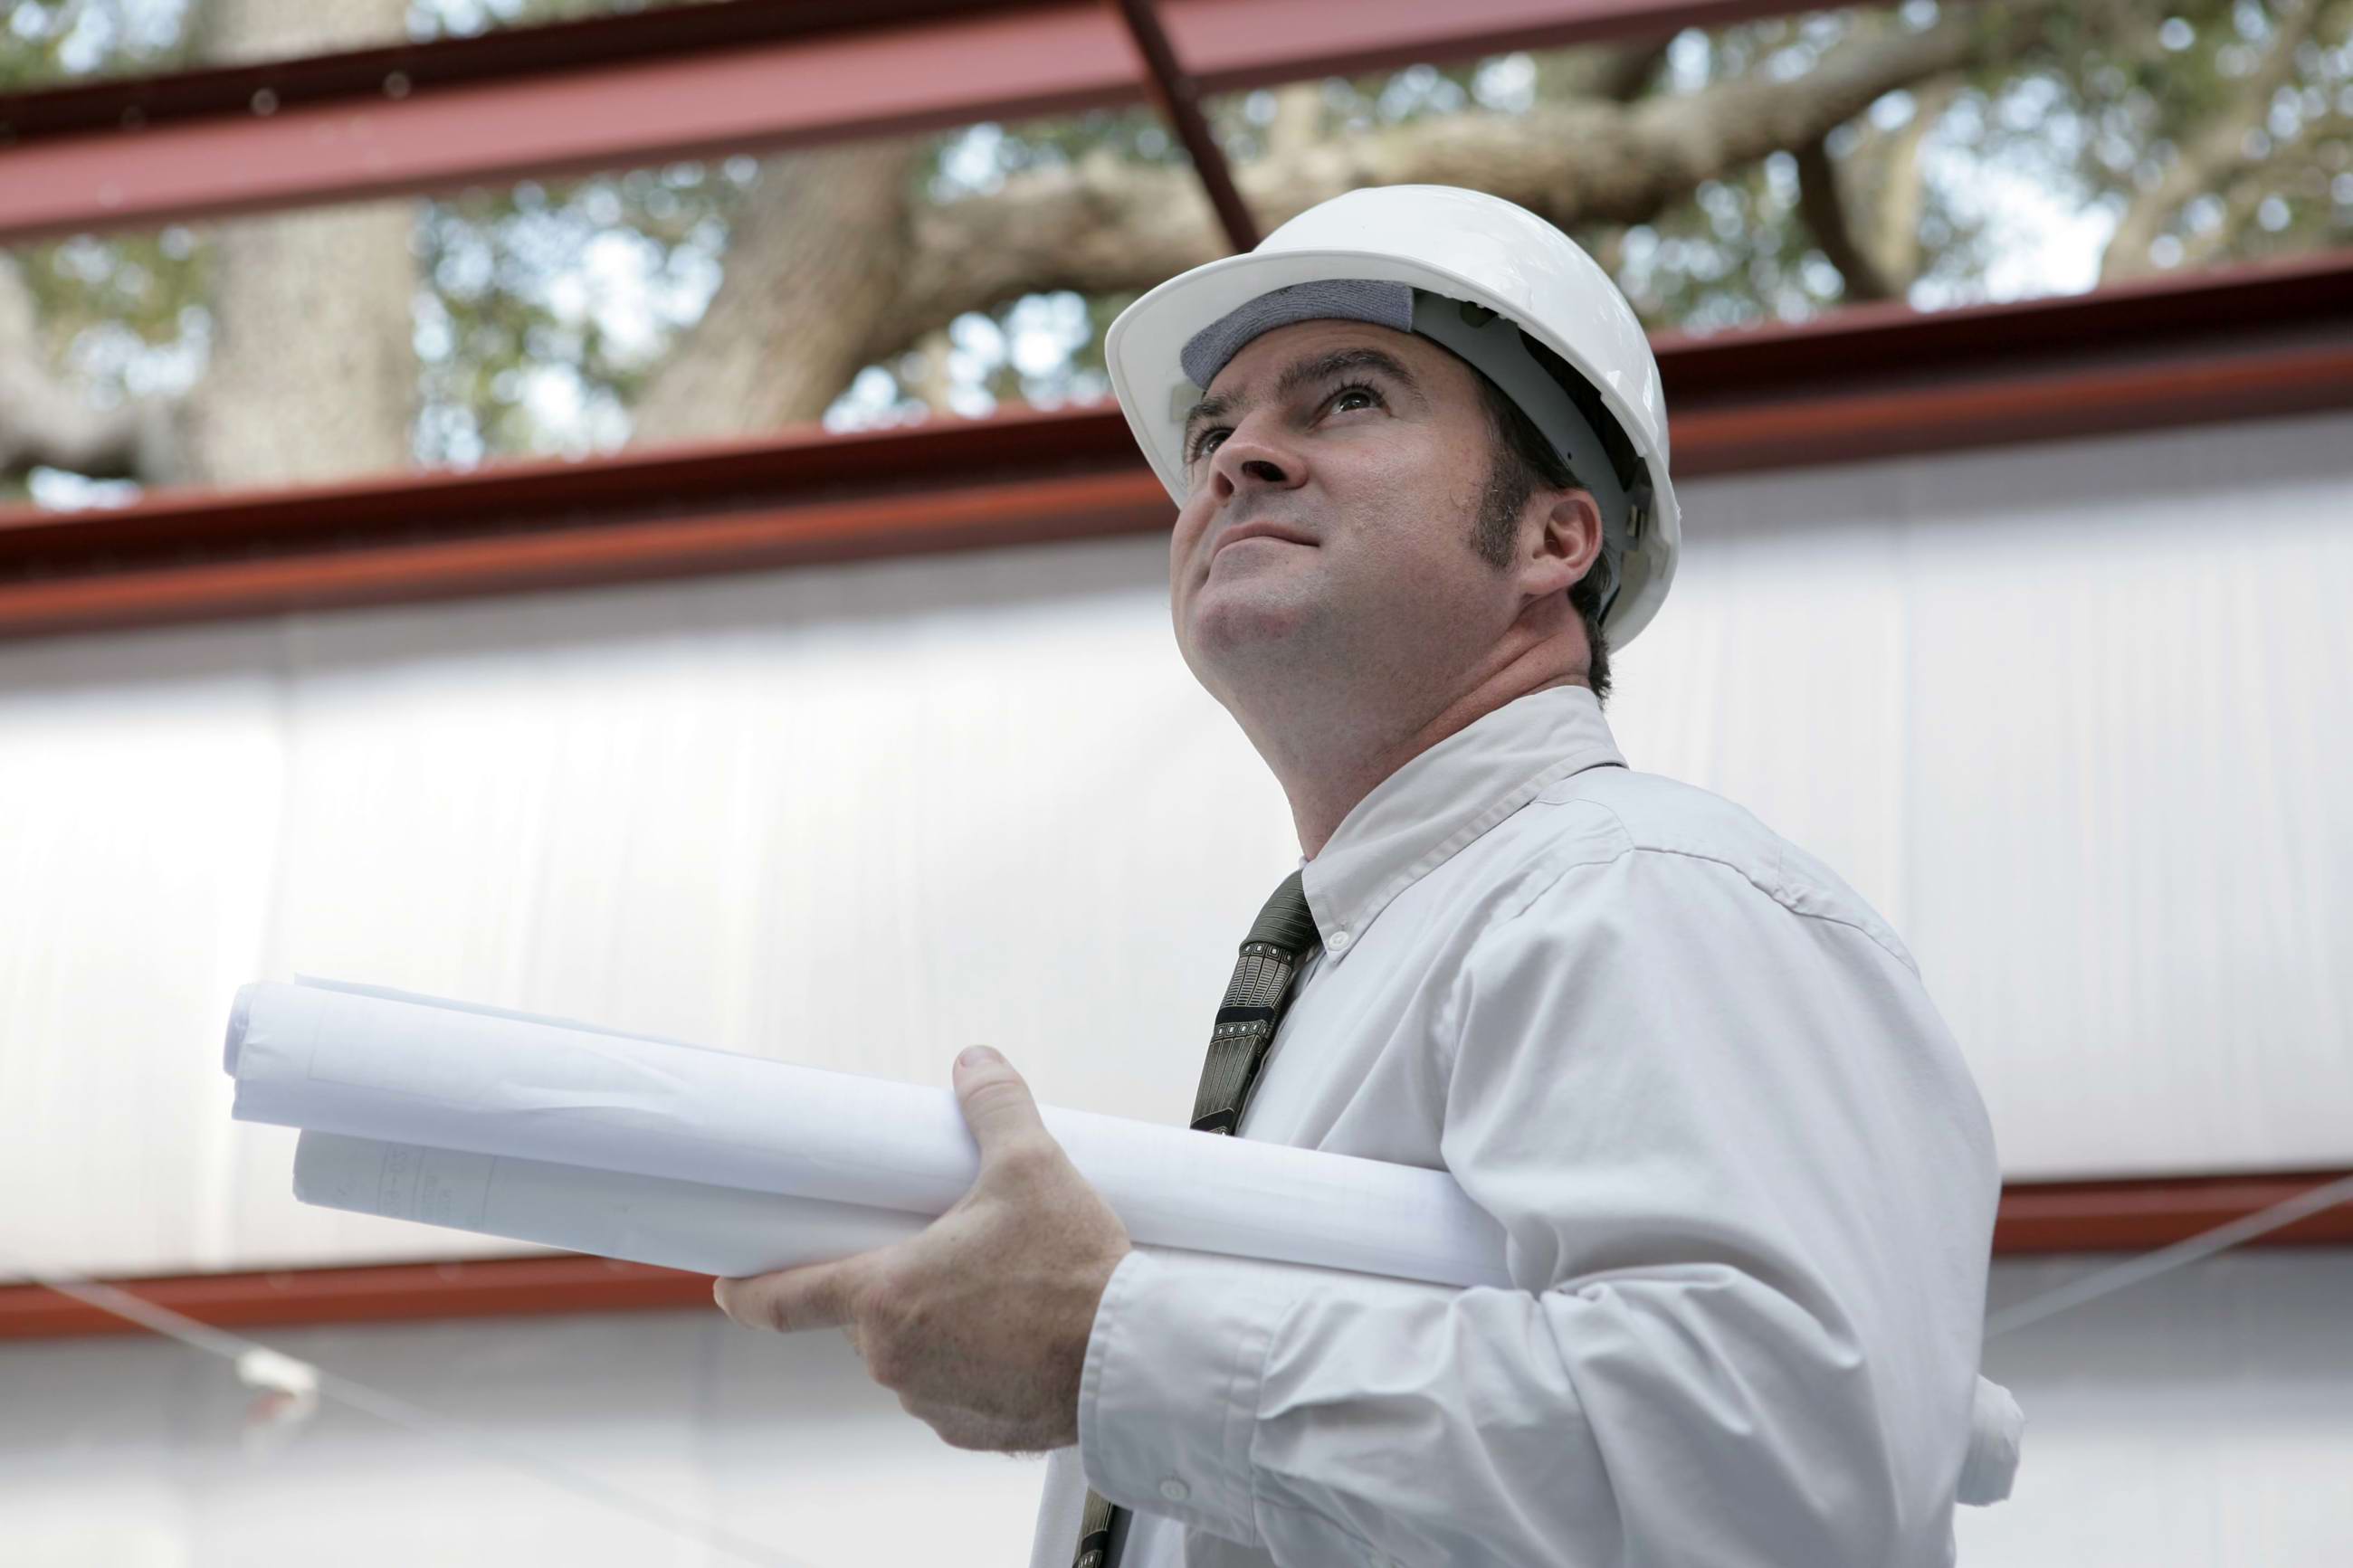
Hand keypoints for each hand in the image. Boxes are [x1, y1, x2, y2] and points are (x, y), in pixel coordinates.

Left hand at [713, 1045, 1132, 1451]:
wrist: (1137, 1360)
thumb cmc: (1076, 1269)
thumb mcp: (1031, 1165)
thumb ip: (993, 1106)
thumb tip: (974, 1062)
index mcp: (884, 1296)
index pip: (785, 1300)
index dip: (748, 1292)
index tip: (727, 1286)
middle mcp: (895, 1360)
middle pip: (867, 1317)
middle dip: (895, 1284)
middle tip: (945, 1250)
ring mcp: (934, 1403)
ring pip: (914, 1356)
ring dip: (938, 1329)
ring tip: (1001, 1293)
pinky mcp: (979, 1432)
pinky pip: (958, 1392)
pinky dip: (977, 1368)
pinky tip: (1021, 1339)